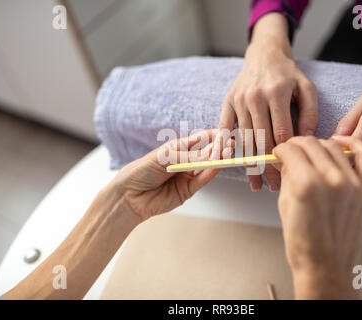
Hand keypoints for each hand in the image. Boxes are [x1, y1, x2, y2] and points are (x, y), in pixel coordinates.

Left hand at [108, 130, 231, 221]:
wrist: (129, 196)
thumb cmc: (141, 170)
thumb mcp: (165, 158)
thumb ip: (188, 157)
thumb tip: (210, 154)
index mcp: (178, 148)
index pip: (200, 140)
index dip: (214, 136)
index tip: (226, 132)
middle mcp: (185, 162)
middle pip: (207, 154)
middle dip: (219, 149)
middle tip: (231, 144)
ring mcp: (187, 176)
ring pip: (207, 167)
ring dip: (218, 161)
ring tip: (228, 154)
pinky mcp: (187, 191)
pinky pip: (202, 180)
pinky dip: (211, 173)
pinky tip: (218, 166)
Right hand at [214, 13, 317, 192]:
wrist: (264, 54)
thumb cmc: (288, 73)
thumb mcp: (307, 88)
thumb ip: (310, 113)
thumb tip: (307, 140)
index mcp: (277, 93)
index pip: (281, 133)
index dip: (284, 157)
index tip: (288, 176)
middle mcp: (255, 97)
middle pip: (261, 140)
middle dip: (268, 168)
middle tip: (274, 188)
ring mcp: (239, 100)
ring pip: (244, 139)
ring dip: (249, 165)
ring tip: (257, 185)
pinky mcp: (227, 102)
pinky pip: (224, 129)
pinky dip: (224, 149)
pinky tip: (226, 166)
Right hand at [274, 136, 361, 298]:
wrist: (326, 267)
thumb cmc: (303, 243)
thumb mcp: (285, 205)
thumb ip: (287, 176)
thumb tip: (286, 159)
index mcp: (306, 185)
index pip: (291, 150)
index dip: (281, 149)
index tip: (278, 152)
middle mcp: (330, 179)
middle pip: (311, 144)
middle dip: (296, 144)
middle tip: (290, 150)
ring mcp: (352, 183)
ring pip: (333, 146)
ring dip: (318, 144)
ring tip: (310, 151)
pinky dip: (351, 144)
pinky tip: (339, 142)